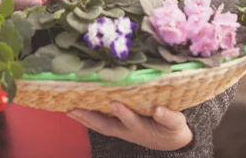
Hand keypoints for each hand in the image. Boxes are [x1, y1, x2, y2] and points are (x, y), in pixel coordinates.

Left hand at [67, 102, 192, 150]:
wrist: (171, 142)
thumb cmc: (173, 129)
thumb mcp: (176, 123)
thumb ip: (169, 117)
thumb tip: (158, 110)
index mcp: (143, 127)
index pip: (132, 121)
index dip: (123, 114)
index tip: (114, 103)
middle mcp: (128, 130)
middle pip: (107, 126)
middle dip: (90, 118)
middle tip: (75, 109)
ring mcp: (122, 130)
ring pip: (100, 126)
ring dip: (84, 119)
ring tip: (69, 110)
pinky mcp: (119, 127)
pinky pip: (100, 123)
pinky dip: (87, 118)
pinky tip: (77, 111)